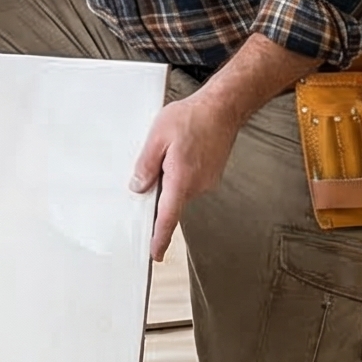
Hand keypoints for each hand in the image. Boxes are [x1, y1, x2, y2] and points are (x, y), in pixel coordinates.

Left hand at [130, 92, 243, 261]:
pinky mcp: (212, 175)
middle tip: (159, 161)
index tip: (155, 253)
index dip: (160, 238)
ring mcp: (207, 181)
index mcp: (181, 178)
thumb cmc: (192, 117)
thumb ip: (146, 165)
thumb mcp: (158, 136)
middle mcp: (197, 185)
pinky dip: (182, 172)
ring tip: (173, 149)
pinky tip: (183, 150)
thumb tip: (138, 186)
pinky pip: (191, 181)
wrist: (223, 107)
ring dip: (172, 177)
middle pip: (171, 200)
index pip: (168, 216)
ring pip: (181, 189)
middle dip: (161, 189)